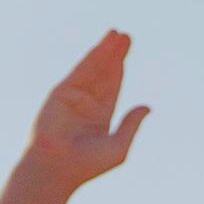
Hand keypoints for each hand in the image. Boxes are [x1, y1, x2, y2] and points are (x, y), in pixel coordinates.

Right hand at [19, 29, 150, 190]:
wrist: (57, 169)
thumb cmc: (86, 165)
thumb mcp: (119, 146)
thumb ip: (131, 124)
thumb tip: (146, 107)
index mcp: (99, 115)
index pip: (112, 85)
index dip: (120, 66)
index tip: (127, 49)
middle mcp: (85, 103)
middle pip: (103, 73)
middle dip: (114, 54)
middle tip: (126, 36)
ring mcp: (72, 97)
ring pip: (93, 69)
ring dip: (105, 50)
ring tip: (117, 34)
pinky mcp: (61, 93)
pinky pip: (81, 71)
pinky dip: (93, 58)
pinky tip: (103, 46)